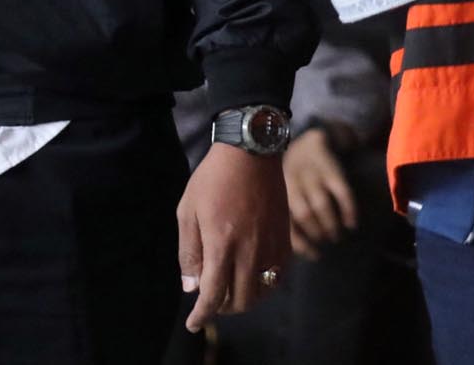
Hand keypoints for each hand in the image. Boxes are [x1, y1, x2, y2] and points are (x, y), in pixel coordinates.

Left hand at [178, 142, 289, 332]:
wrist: (251, 150)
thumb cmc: (214, 178)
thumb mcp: (188, 212)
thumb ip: (189, 253)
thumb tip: (192, 287)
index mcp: (221, 243)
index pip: (213, 295)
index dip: (202, 315)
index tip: (194, 323)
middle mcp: (249, 248)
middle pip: (240, 300)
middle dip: (222, 308)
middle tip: (211, 300)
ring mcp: (271, 243)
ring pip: (262, 291)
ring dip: (245, 299)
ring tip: (232, 289)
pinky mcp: (285, 236)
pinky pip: (279, 275)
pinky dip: (266, 284)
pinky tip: (254, 276)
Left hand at [284, 125, 358, 259]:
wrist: (310, 139)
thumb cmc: (294, 174)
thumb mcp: (283, 190)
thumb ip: (285, 213)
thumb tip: (293, 250)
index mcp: (279, 191)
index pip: (287, 222)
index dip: (301, 244)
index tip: (315, 255)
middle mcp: (294, 182)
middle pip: (304, 214)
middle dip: (317, 233)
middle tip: (326, 242)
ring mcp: (314, 175)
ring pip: (321, 205)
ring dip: (331, 225)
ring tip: (337, 235)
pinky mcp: (332, 169)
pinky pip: (342, 192)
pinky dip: (348, 210)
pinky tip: (352, 223)